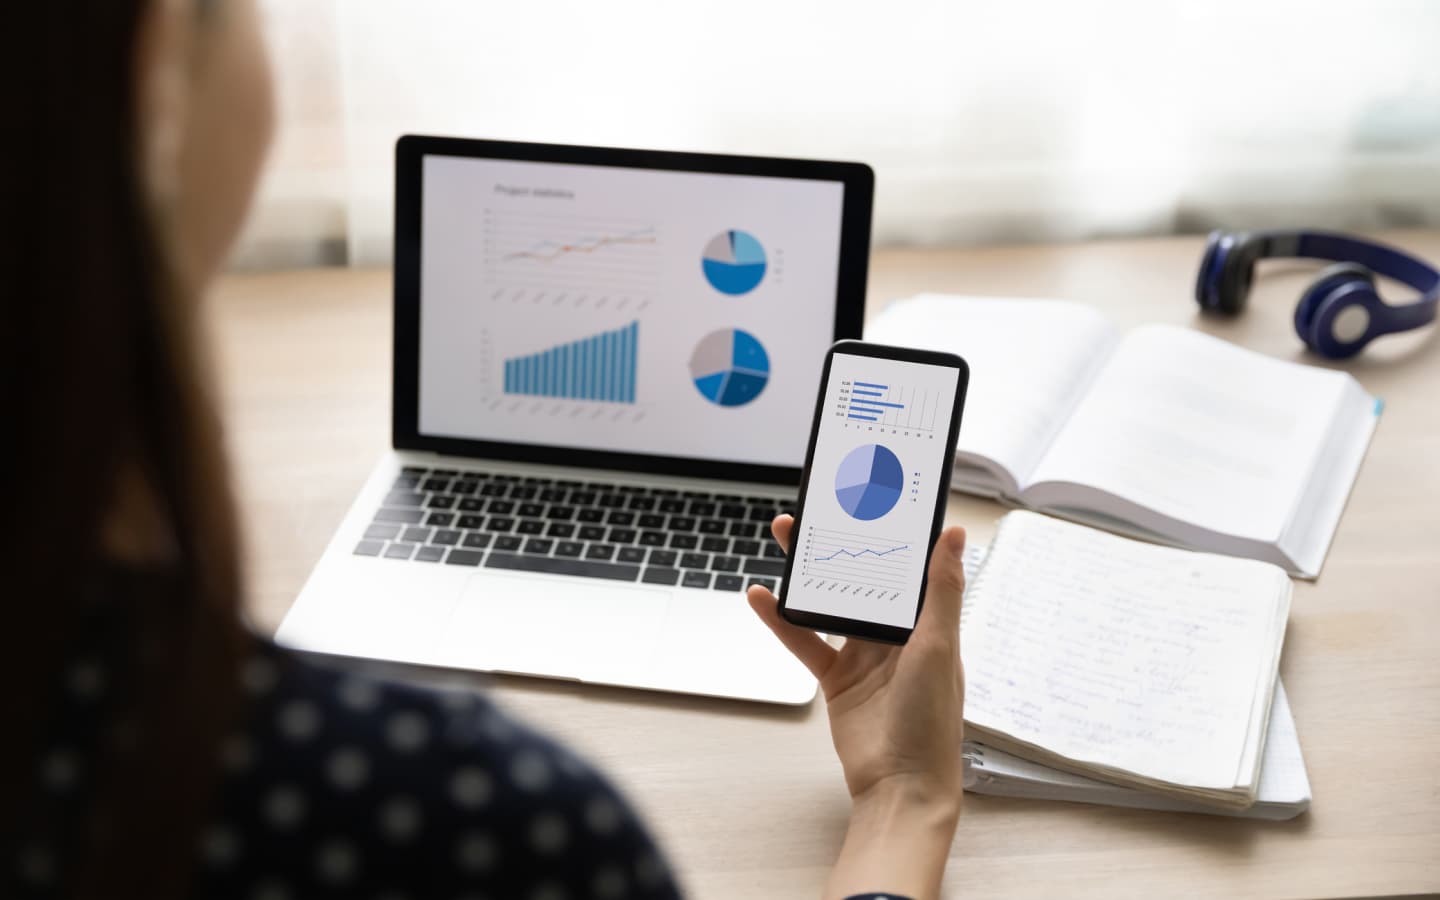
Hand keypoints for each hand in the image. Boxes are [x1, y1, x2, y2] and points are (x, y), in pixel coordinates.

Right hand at [748, 515, 967, 898]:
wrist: (900, 786)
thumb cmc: (931, 722)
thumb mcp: (937, 646)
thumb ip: (940, 589)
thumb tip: (953, 534)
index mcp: (929, 622)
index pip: (911, 565)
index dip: (894, 531)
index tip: (878, 497)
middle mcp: (898, 635)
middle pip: (865, 576)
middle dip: (843, 541)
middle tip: (822, 506)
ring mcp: (865, 655)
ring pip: (831, 600)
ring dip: (809, 570)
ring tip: (788, 533)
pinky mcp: (836, 678)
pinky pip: (805, 639)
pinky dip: (782, 618)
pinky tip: (762, 596)